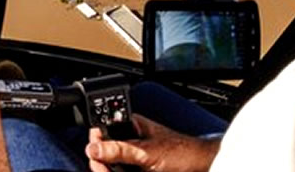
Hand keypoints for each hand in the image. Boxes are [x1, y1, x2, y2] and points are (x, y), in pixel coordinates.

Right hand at [86, 115, 219, 171]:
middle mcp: (130, 141)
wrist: (201, 168)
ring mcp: (134, 159)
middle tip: (101, 168)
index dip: (95, 144)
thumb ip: (120, 149)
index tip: (92, 154)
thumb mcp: (147, 151)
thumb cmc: (183, 152)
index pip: (103, 132)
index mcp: (131, 126)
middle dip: (101, 162)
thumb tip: (94, 147)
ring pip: (111, 167)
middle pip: (104, 153)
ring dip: (108, 171)